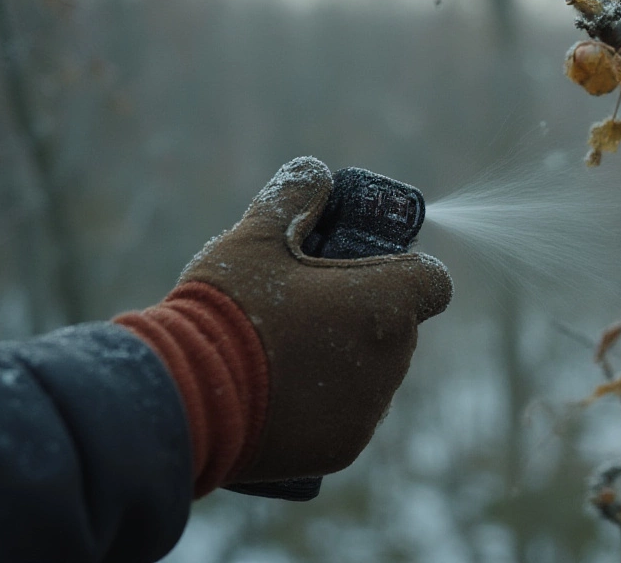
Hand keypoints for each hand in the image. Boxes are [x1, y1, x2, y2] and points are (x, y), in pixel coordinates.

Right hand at [181, 157, 451, 481]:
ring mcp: (370, 409)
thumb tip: (316, 172)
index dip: (405, 270)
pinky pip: (349, 415)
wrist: (187, 397)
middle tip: (306, 306)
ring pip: (374, 373)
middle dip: (363, 313)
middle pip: (398, 327)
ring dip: (346, 358)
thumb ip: (294, 195)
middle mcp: (392, 360)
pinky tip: (279, 391)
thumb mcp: (256, 235)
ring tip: (282, 350)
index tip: (361, 269)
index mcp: (385, 305)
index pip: (432, 282)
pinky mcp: (345, 447)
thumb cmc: (227, 309)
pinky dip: (326, 402)